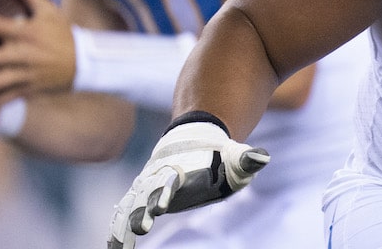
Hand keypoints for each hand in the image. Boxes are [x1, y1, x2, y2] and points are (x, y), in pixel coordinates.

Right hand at [108, 118, 268, 248]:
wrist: (195, 143)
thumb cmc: (219, 157)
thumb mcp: (235, 158)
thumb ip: (247, 159)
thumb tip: (263, 157)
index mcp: (181, 168)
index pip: (171, 180)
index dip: (166, 191)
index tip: (162, 206)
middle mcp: (159, 177)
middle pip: (148, 194)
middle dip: (144, 210)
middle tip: (141, 228)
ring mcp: (148, 187)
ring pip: (131, 206)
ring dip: (125, 224)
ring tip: (120, 246)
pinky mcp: (142, 198)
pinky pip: (125, 214)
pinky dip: (118, 229)